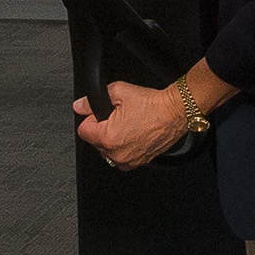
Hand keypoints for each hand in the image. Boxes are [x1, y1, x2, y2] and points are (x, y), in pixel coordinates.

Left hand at [74, 79, 189, 168]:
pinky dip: (124, 147)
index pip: (83, 130)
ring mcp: (129, 161)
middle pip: (95, 142)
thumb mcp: (118, 92)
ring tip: (128, 125)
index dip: (91, 118)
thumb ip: (92, 100)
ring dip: (113, 139)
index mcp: (108, 138)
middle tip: (118, 116)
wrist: (174, 112)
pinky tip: (134, 134)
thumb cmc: (152, 104)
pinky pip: (122, 157)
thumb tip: (79, 106)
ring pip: (108, 151)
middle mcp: (117, 154)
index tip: (102, 113)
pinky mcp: (139, 162)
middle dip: (102, 129)